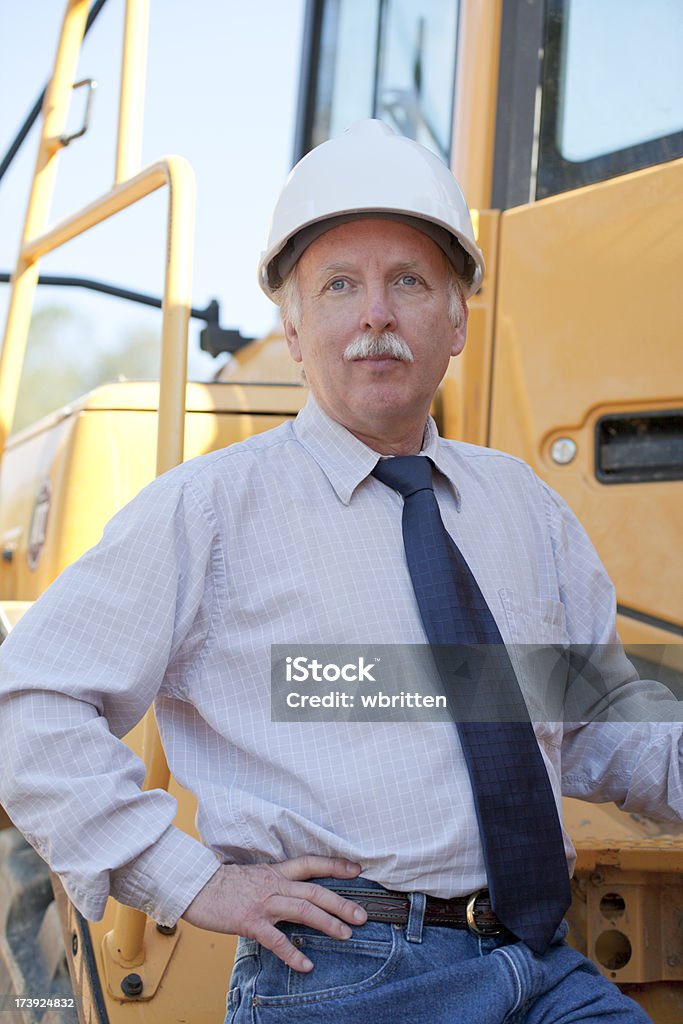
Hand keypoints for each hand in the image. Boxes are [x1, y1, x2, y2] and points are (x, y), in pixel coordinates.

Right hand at [181, 855, 367, 971]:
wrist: (196, 886)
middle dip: (341, 902)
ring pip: (303, 910)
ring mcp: (264, 903)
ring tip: (345, 934)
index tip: (356, 869)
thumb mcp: (253, 875)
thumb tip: (290, 890)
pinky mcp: (251, 922)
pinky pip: (277, 939)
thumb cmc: (222, 884)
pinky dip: (293, 952)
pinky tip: (306, 964)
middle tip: (362, 915)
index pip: (311, 863)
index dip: (334, 865)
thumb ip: (273, 882)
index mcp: (275, 872)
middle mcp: (274, 884)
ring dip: (327, 922)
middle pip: (315, 890)